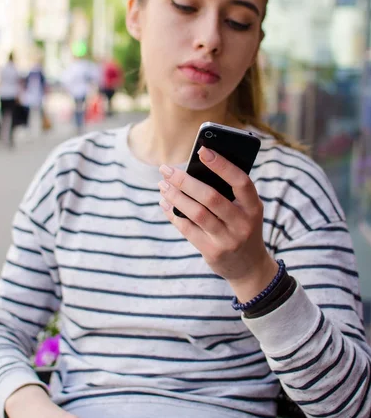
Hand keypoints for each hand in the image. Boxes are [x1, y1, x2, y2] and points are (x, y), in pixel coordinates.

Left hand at [159, 146, 277, 302]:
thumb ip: (228, 193)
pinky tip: (165, 204)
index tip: (202, 150)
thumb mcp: (245, 210)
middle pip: (211, 197)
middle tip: (166, 169)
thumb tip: (193, 170)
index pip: (240, 181)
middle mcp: (243, 223)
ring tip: (162, 185)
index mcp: (254, 207)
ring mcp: (228, 240)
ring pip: (197, 213)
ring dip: (175, 197)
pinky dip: (174, 214)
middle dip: (185, 180)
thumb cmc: (242, 227)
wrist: (249, 266)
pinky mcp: (213, 252)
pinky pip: (188, 230)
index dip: (222, 165)